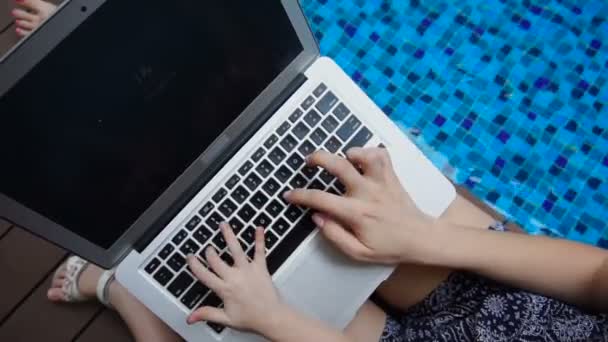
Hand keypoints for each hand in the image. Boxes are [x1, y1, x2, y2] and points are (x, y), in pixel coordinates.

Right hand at [186, 223, 287, 333]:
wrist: (272, 317)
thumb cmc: (252, 318)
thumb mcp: (226, 319)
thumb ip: (207, 314)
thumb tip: (191, 317)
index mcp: (225, 289)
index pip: (205, 274)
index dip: (195, 265)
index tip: (190, 258)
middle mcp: (235, 277)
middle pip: (217, 260)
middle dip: (210, 252)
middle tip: (207, 247)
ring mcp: (248, 270)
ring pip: (236, 250)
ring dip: (229, 236)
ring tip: (224, 225)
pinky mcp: (260, 268)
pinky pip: (260, 251)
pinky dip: (260, 239)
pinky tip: (260, 228)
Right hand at [285, 147, 434, 263]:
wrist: (421, 238)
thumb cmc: (390, 247)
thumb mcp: (359, 253)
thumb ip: (335, 236)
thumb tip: (317, 218)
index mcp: (356, 213)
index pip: (320, 199)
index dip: (300, 196)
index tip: (290, 194)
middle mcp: (367, 193)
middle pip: (338, 166)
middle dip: (318, 159)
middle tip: (308, 161)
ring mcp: (380, 182)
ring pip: (361, 155)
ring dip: (347, 153)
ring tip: (340, 160)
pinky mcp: (391, 176)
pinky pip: (380, 155)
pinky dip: (368, 152)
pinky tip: (361, 159)